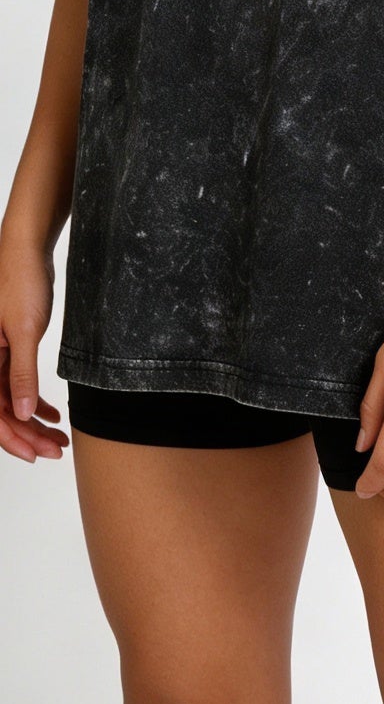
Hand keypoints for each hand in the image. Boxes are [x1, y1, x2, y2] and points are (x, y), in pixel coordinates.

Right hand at [0, 231, 67, 462]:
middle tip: (56, 450)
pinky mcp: (9, 348)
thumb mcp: (25, 330)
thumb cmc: (21, 281)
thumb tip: (25, 413)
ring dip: (33, 420)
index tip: (36, 454)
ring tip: (59, 437)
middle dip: (28, 435)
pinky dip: (35, 399)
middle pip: (3, 411)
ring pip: (12, 399)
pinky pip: (17, 383)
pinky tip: (53, 413)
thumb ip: (22, 373)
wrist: (27, 248)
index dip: (12, 439)